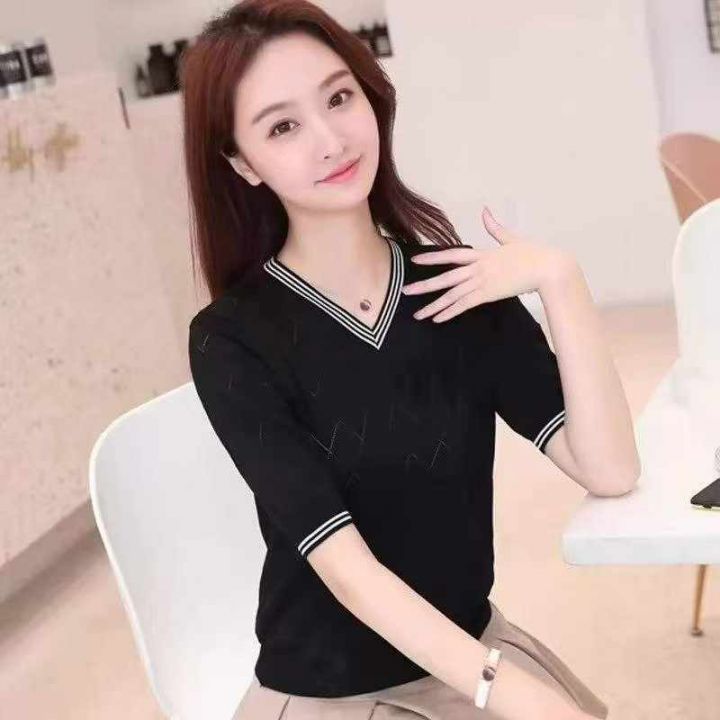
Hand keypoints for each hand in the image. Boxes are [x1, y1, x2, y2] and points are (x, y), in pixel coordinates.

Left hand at [400, 206, 573, 321]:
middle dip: (424, 285)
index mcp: (482, 254)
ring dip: (434, 305)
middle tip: (405, 291)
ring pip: (452, 295)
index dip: (432, 257)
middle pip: (446, 277)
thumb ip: (495, 227)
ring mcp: (483, 281)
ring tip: (418, 314)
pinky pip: (465, 305)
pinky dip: (450, 312)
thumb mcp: (511, 238)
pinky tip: (437, 319)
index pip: (452, 255)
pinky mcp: (490, 294)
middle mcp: (478, 268)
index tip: (415, 259)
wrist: (548, 267)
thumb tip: (486, 211)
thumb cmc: (534, 253)